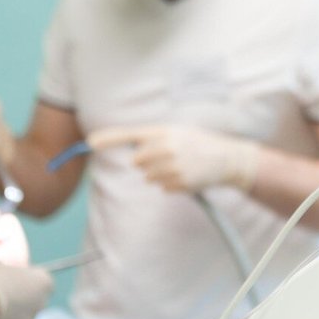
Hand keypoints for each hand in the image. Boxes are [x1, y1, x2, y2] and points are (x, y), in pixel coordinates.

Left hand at [87, 124, 259, 193]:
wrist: (228, 159)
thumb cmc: (202, 144)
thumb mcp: (180, 132)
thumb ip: (157, 140)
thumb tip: (134, 155)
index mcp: (164, 131)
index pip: (130, 133)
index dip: (108, 138)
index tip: (90, 142)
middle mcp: (165, 147)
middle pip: (137, 162)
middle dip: (148, 163)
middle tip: (170, 158)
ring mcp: (172, 165)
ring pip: (149, 177)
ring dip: (161, 175)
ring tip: (183, 166)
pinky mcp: (178, 182)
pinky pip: (163, 187)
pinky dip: (172, 184)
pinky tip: (188, 175)